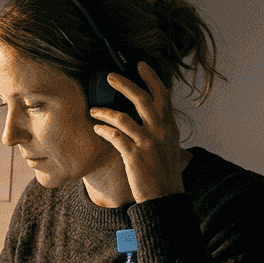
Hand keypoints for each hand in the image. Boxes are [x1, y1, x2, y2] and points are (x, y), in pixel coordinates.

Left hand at [89, 63, 186, 202]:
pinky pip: (115, 137)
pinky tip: (96, 128)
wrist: (165, 198)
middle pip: (143, 99)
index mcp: (170, 127)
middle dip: (125, 84)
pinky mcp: (135, 156)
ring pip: (123, 117)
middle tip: (110, 75)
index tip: (140, 64)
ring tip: (93, 110)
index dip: (152, 78)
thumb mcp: (168, 146)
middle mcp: (161, 132)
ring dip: (105, 111)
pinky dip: (104, 130)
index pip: (163, 95)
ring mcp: (148, 143)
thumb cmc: (165, 173)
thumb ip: (159, 129)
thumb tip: (147, 114)